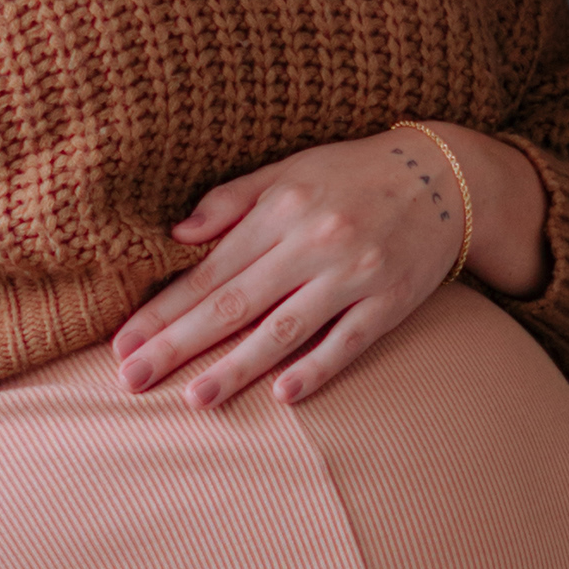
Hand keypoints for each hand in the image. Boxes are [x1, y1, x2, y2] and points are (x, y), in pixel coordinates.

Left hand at [116, 128, 545, 412]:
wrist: (446, 176)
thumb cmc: (355, 173)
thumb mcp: (290, 169)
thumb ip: (231, 201)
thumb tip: (175, 237)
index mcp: (282, 209)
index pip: (210, 270)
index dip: (163, 308)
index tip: (122, 340)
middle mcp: (315, 242)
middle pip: (235, 304)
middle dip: (178, 344)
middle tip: (130, 379)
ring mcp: (355, 275)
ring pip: (285, 330)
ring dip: (236, 368)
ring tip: (193, 399)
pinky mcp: (391, 302)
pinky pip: (347, 342)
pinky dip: (316, 369)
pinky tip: (282, 396)